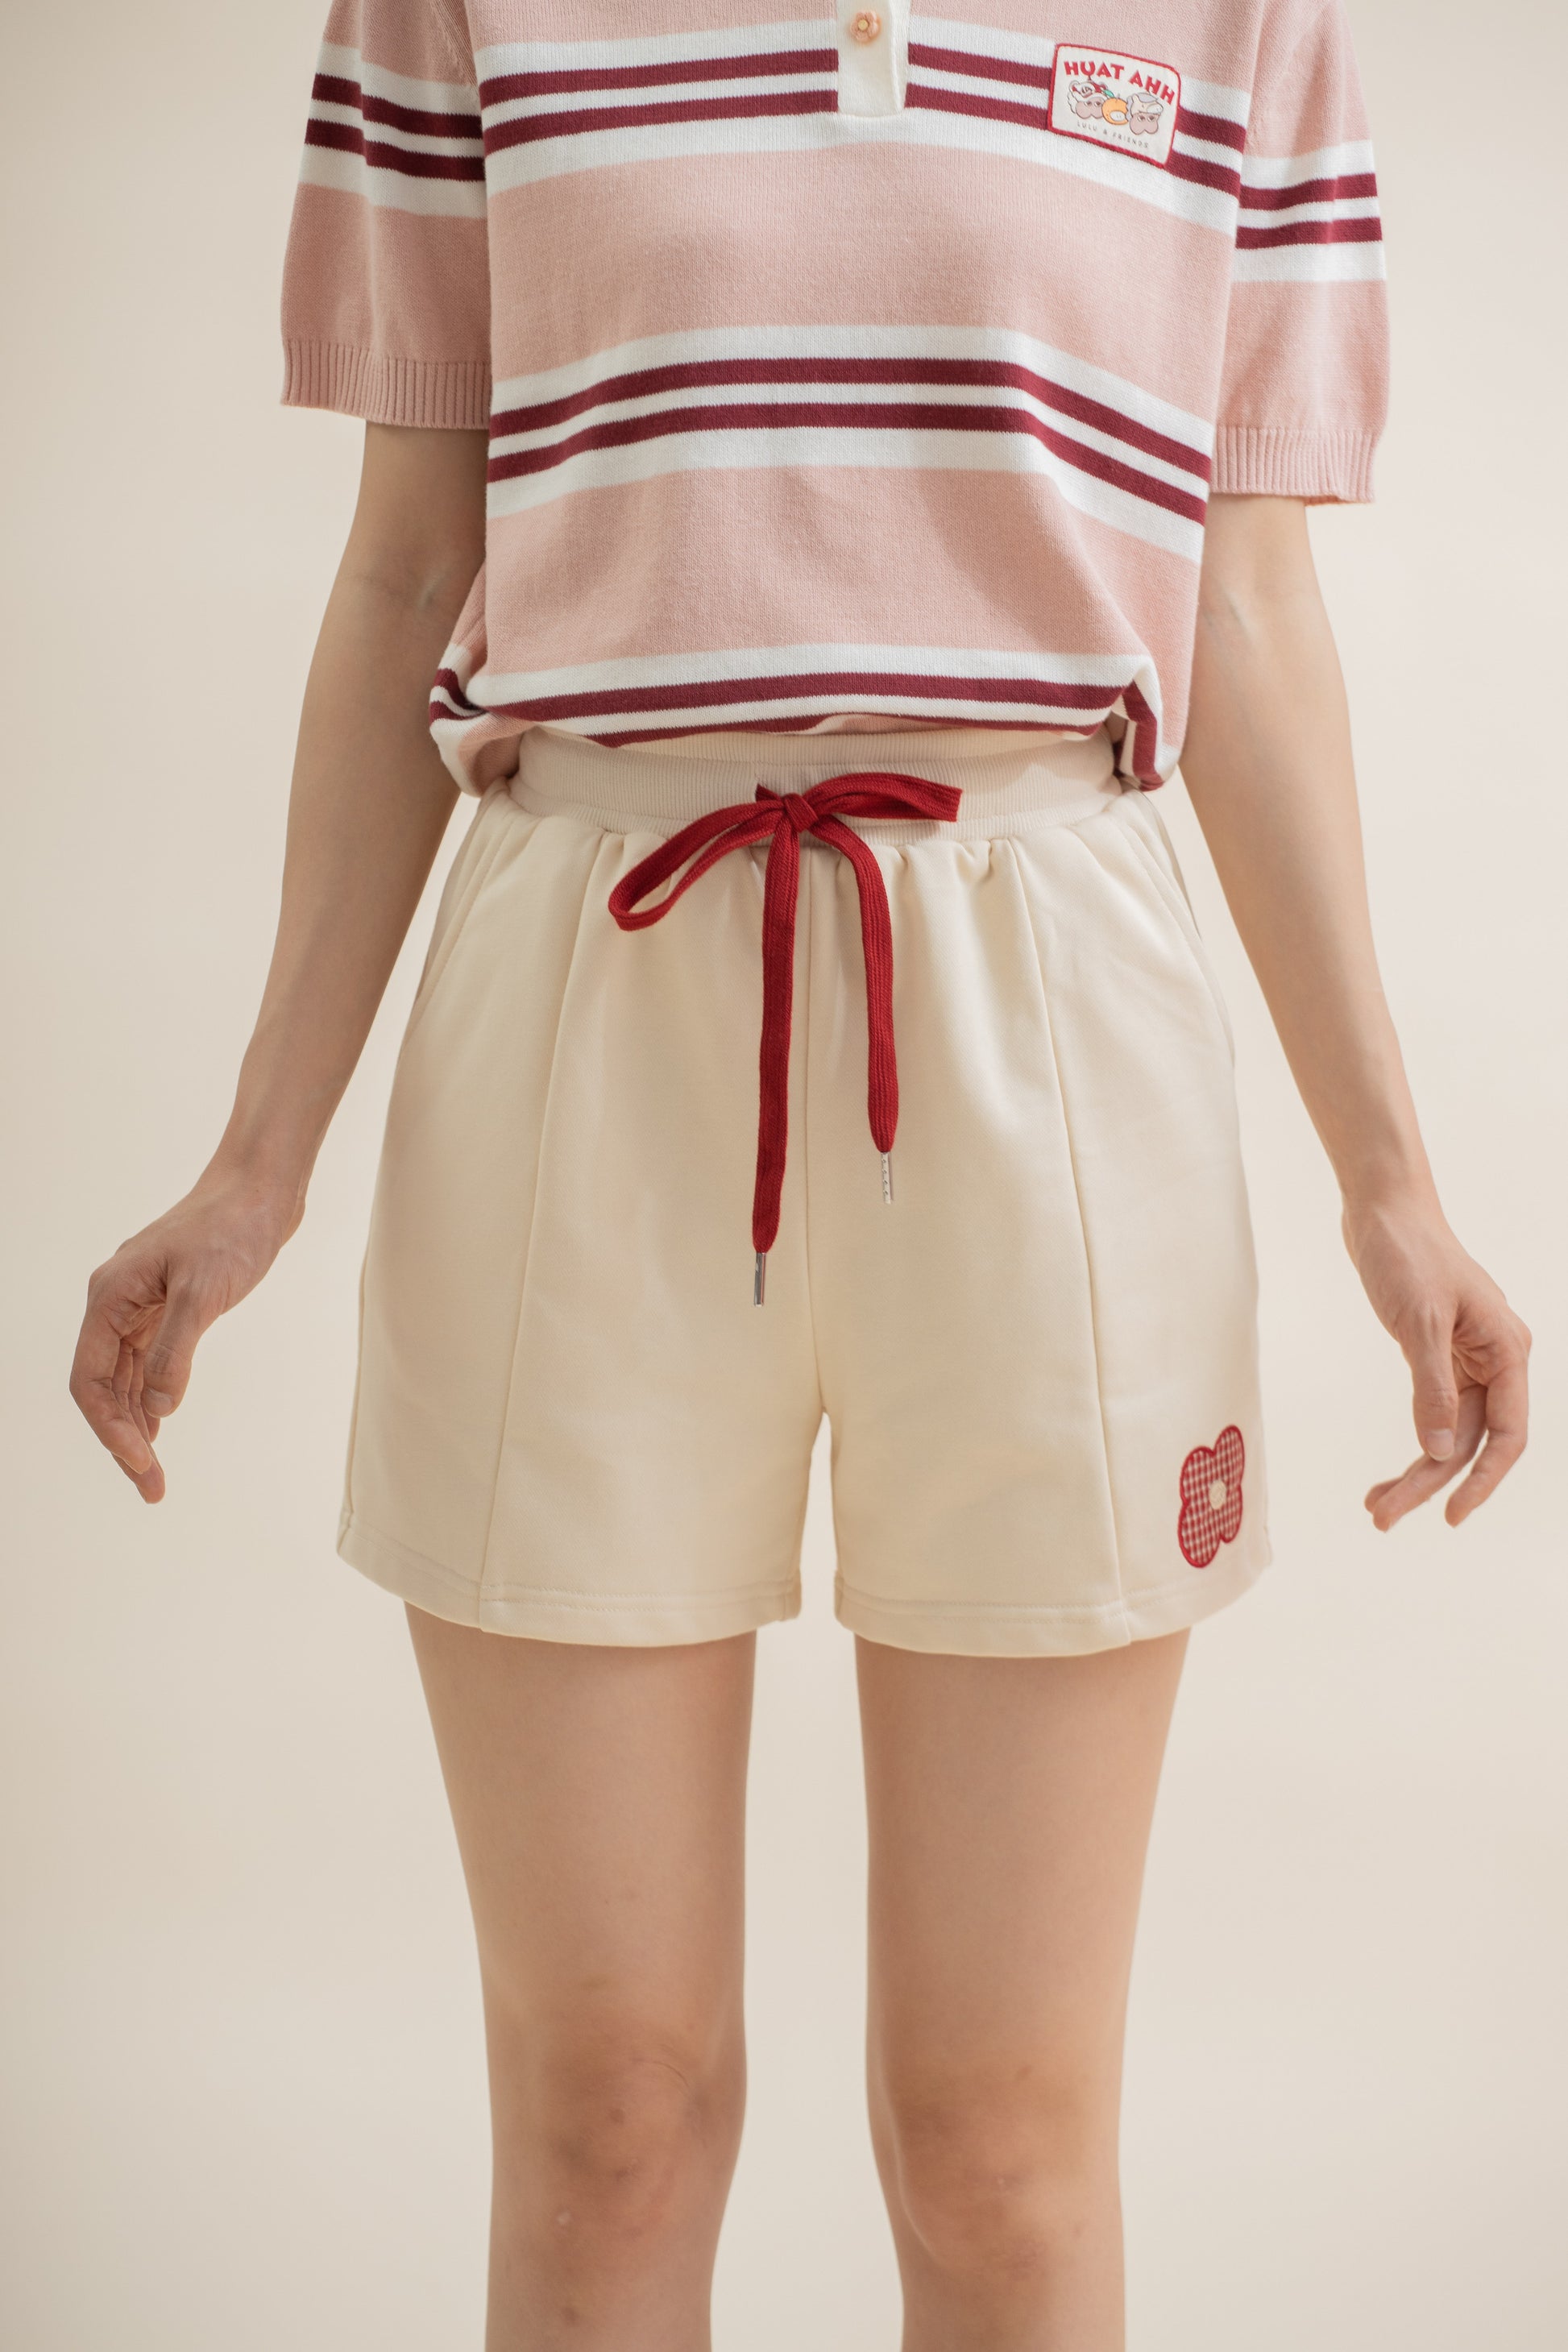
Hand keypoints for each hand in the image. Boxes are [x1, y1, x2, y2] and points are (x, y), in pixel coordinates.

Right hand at [70, 1166, 302, 1501]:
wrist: (260, 1188)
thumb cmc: (232, 1229)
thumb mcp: (203, 1292)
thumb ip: (175, 1351)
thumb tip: (157, 1409)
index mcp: (111, 1298)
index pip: (92, 1380)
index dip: (111, 1430)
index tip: (143, 1467)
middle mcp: (116, 1302)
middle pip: (103, 1386)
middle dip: (123, 1440)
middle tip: (151, 1489)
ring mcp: (141, 1304)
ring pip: (124, 1377)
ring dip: (135, 1424)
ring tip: (151, 1473)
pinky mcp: (168, 1304)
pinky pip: (145, 1361)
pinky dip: (149, 1396)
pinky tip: (157, 1424)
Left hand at [1344, 1196, 1529, 1530]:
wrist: (1382, 1208)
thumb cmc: (1408, 1253)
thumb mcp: (1419, 1321)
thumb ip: (1431, 1387)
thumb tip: (1436, 1449)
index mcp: (1506, 1352)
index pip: (1507, 1435)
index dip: (1483, 1480)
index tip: (1450, 1515)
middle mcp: (1495, 1360)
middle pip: (1470, 1440)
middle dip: (1429, 1482)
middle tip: (1382, 1517)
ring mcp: (1466, 1359)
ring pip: (1448, 1432)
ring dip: (1415, 1470)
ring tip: (1376, 1505)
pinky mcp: (1437, 1354)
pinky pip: (1432, 1410)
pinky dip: (1411, 1439)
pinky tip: (1387, 1473)